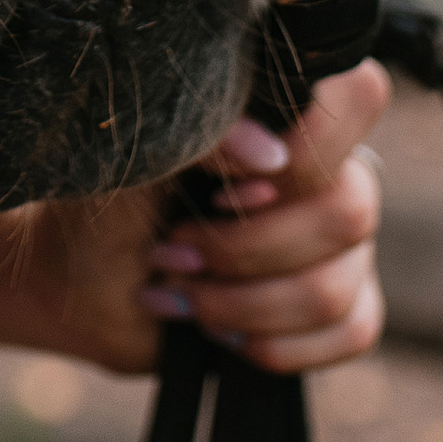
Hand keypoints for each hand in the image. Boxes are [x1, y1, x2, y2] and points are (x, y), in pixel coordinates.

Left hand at [19, 64, 388, 377]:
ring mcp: (339, 246)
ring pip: (335, 287)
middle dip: (245, 248)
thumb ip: (204, 137)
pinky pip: (351, 332)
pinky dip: (274, 344)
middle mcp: (328, 175)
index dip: (308, 147)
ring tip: (181, 291)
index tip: (228, 183)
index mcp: (287, 120)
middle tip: (175, 249)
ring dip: (241, 303)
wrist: (85, 283)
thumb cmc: (113, 205)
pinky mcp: (337, 309)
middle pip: (347, 213)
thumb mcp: (142, 158)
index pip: (357, 97)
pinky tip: (219, 330)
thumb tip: (269, 155)